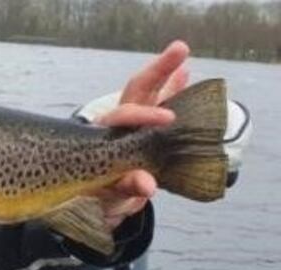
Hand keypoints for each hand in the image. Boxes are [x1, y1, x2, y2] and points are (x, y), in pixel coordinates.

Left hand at [94, 40, 190, 229]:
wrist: (105, 199)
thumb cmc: (104, 193)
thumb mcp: (113, 194)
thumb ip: (127, 187)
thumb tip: (148, 186)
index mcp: (105, 135)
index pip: (124, 113)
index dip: (144, 114)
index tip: (168, 118)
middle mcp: (119, 122)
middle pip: (137, 89)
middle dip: (158, 70)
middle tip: (180, 49)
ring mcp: (135, 123)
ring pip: (150, 92)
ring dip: (167, 72)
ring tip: (181, 51)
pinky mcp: (148, 129)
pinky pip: (162, 105)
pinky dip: (174, 90)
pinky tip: (184, 72)